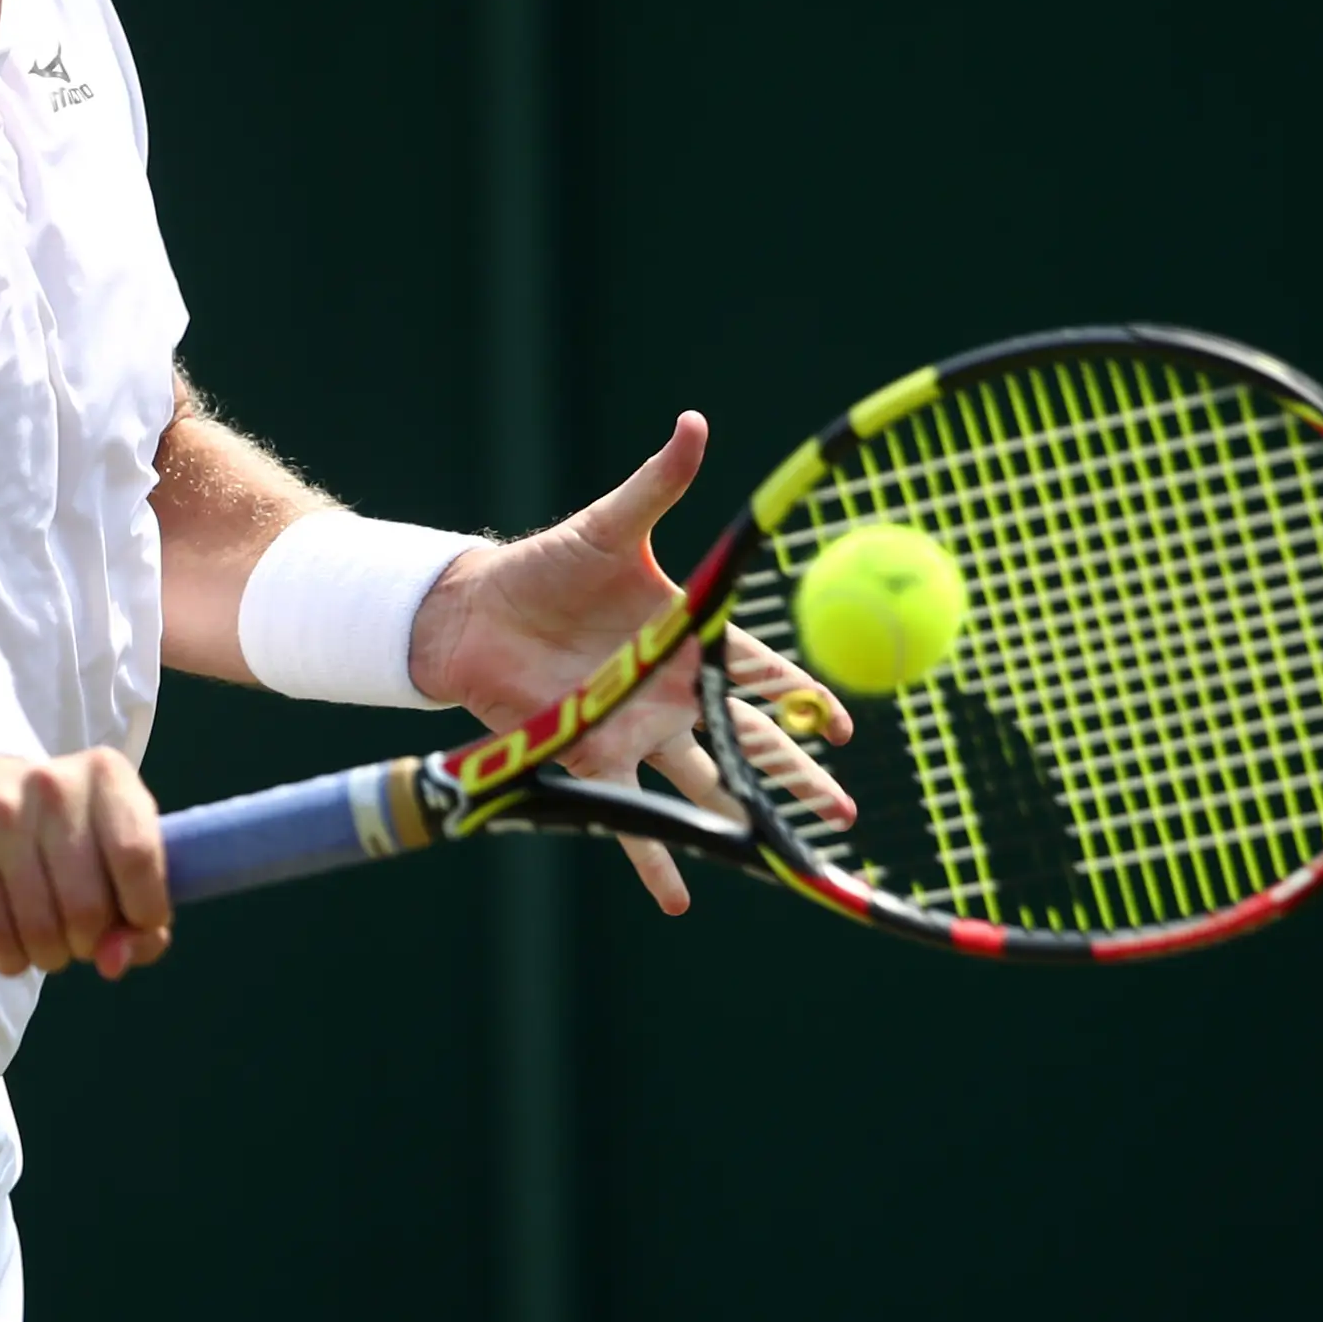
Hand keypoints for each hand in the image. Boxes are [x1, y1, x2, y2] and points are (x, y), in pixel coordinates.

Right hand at [0, 750, 174, 980]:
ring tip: (46, 941)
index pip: (138, 855)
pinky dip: (11, 959)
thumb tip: (113, 962)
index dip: (145, 910)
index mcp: (105, 774)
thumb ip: (140, 919)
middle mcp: (51, 783)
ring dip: (51, 955)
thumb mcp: (113, 857)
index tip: (136, 924)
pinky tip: (12, 947)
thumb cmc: (58, 837)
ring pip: (42, 929)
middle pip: (89, 905)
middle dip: (89, 943)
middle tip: (79, 936)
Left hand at [407, 412, 853, 913]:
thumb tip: (693, 423)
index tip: (848, 721)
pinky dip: (652, 858)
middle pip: (748, 738)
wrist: (474, 614)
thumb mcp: (606, 526)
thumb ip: (656, 487)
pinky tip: (678, 898)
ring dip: (744, 816)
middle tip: (845, 808)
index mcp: (686, 635)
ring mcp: (636, 729)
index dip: (806, 694)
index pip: (760, 668)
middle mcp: (671, 689)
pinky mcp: (592, 758)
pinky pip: (629, 818)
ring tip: (788, 850)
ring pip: (704, 781)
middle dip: (798, 772)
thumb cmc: (546, 567)